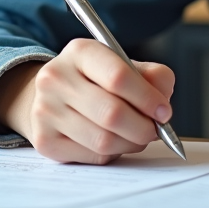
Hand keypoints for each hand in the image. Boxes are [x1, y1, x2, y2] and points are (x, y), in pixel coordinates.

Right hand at [0, 39, 174, 164]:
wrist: (52, 94)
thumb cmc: (96, 80)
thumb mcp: (123, 65)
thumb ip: (152, 77)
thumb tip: (162, 105)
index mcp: (80, 52)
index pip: (118, 76)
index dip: (147, 98)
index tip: (164, 112)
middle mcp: (56, 78)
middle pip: (112, 113)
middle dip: (143, 128)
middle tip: (156, 130)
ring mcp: (45, 110)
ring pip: (103, 140)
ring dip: (130, 143)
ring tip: (137, 136)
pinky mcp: (44, 140)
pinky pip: (92, 155)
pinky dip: (112, 153)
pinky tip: (114, 141)